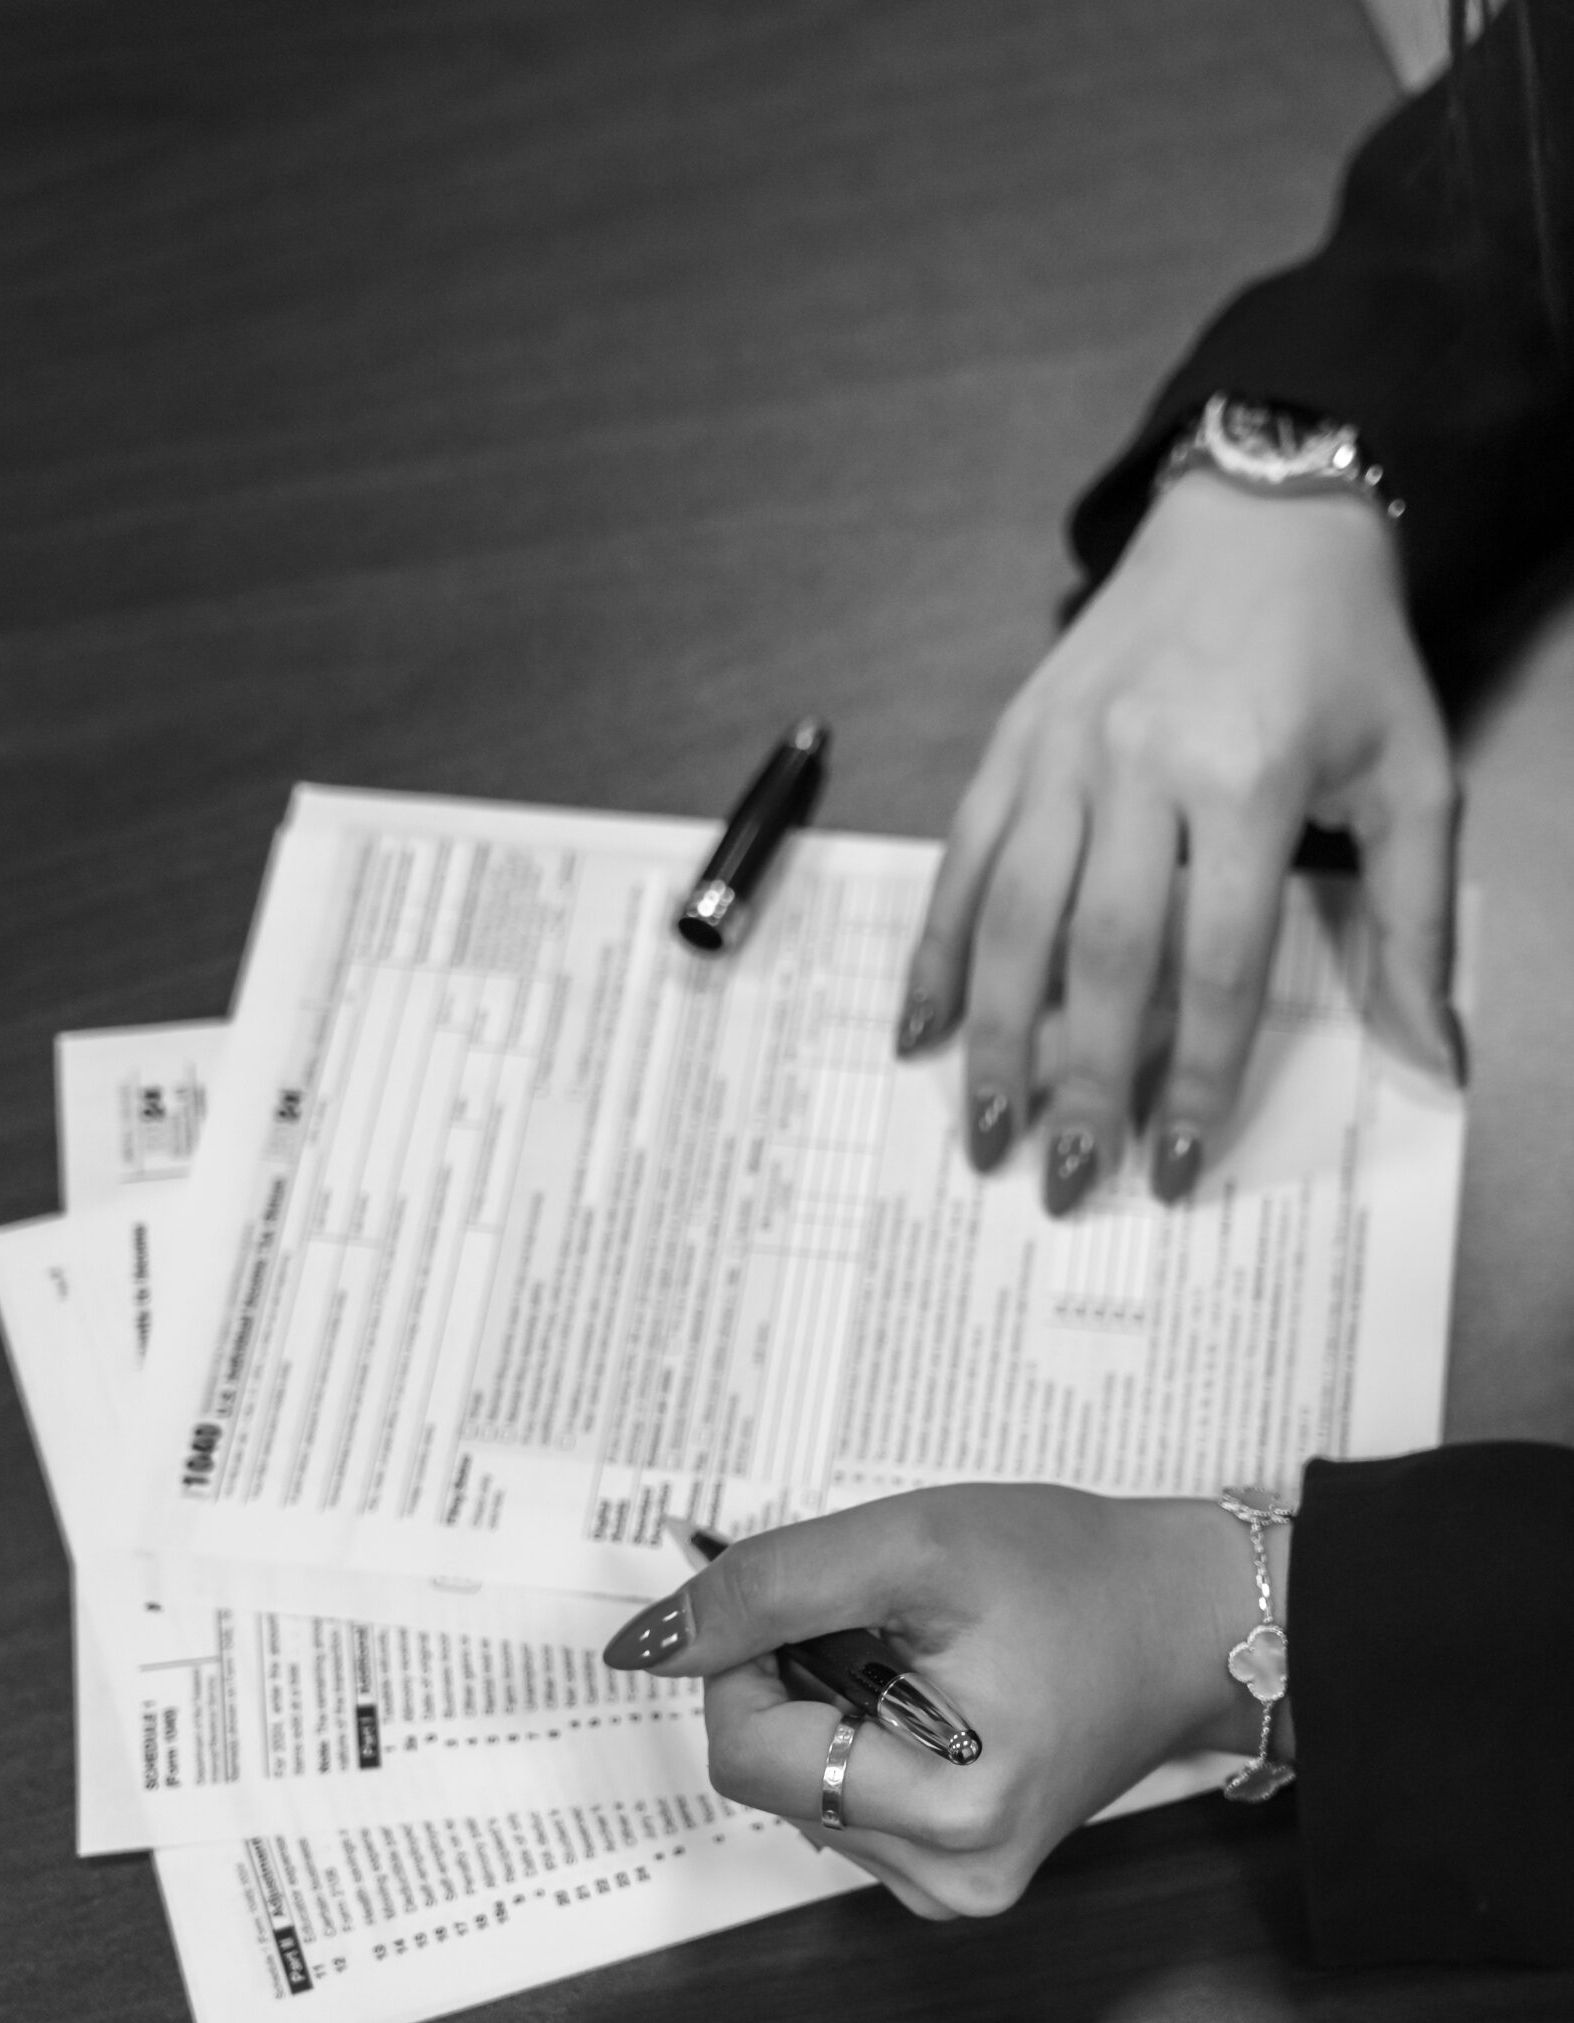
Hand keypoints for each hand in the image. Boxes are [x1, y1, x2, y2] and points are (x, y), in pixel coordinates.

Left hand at [601, 1487, 1288, 1918]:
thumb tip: (644, 1645)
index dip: (747, 1657)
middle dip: (795, 1680)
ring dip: (829, 1705)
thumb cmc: (1071, 1572)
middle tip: (886, 1618)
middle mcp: (949, 1880)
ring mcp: (955, 1888)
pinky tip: (936, 1693)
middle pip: (770, 1774)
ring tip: (928, 1654)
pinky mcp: (959, 1874)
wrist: (1192, 1619)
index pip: (746, 1750)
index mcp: (950, 1812)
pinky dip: (861, 1734)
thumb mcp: (914, 1543)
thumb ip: (770, 1587)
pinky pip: (848, 1803)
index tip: (810, 1594)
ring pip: (803, 1788)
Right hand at [898, 472, 1462, 1213]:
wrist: (1259, 514)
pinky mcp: (1013, 740)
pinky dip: (935, 949)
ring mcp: (1064, 750)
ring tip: (984, 1131)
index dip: (1192, 1073)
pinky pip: (961, 861)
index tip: (1176, 1161)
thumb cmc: (1342, 654)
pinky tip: (918, 1029)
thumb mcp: (1414, 775)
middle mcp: (1142, 763)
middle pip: (1100, 953)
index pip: (1213, 961)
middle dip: (1078, 1079)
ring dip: (993, 1037)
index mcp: (1251, 776)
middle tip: (1066, 1178)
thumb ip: (1416, 925)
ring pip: (1014, 915)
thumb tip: (1433, 1062)